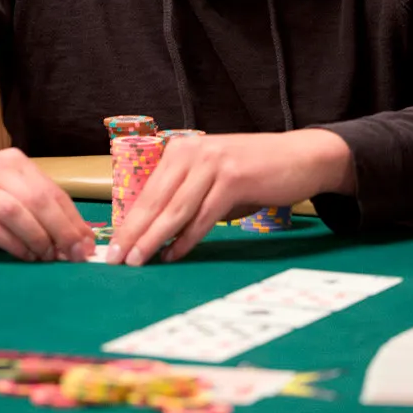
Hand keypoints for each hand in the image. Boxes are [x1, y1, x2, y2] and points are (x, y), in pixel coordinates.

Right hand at [0, 149, 95, 262]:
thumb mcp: (1, 191)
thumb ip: (33, 207)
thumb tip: (71, 238)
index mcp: (14, 163)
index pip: (53, 192)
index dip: (73, 221)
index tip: (86, 247)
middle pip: (39, 200)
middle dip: (62, 231)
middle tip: (72, 257)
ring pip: (17, 212)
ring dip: (38, 239)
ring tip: (47, 259)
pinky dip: (12, 244)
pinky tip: (24, 257)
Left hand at [106, 129, 353, 266]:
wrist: (300, 157)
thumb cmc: (254, 174)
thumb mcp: (212, 180)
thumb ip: (186, 199)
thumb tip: (155, 234)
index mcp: (181, 150)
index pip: (147, 192)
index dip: (128, 222)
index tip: (112, 248)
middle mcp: (192, 151)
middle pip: (155, 201)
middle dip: (133, 233)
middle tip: (115, 260)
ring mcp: (213, 163)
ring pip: (176, 209)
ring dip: (153, 239)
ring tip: (137, 262)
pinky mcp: (234, 178)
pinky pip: (204, 215)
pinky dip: (187, 239)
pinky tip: (173, 255)